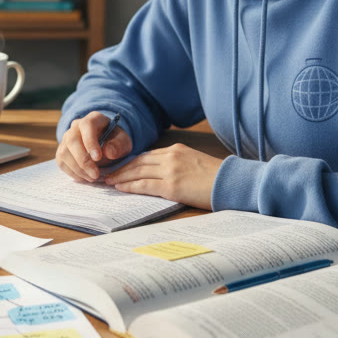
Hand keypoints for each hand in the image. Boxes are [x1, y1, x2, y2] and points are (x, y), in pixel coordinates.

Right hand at [56, 111, 131, 181]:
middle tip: (95, 174)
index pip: (87, 126)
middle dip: (83, 160)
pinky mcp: (62, 152)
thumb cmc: (115, 141)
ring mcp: (66, 139)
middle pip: (72, 140)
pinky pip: (62, 163)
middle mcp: (76, 126)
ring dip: (78, 169)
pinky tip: (85, 177)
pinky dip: (73, 173)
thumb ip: (119, 145)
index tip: (98, 158)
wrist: (107, 146)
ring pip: (64, 153)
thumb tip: (108, 152)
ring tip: (93, 177)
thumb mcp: (123, 142)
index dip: (90, 142)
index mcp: (93, 119)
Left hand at [103, 144, 221, 209]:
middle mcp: (171, 157)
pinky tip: (119, 187)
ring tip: (108, 181)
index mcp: (177, 150)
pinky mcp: (171, 186)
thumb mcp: (195, 162)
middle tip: (106, 173)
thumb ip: (177, 164)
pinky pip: (144, 185)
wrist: (231, 183)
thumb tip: (161, 173)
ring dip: (120, 176)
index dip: (130, 162)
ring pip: (137, 172)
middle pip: (138, 162)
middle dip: (120, 168)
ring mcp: (170, 171)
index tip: (119, 166)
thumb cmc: (217, 177)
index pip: (147, 155)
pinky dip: (129, 186)